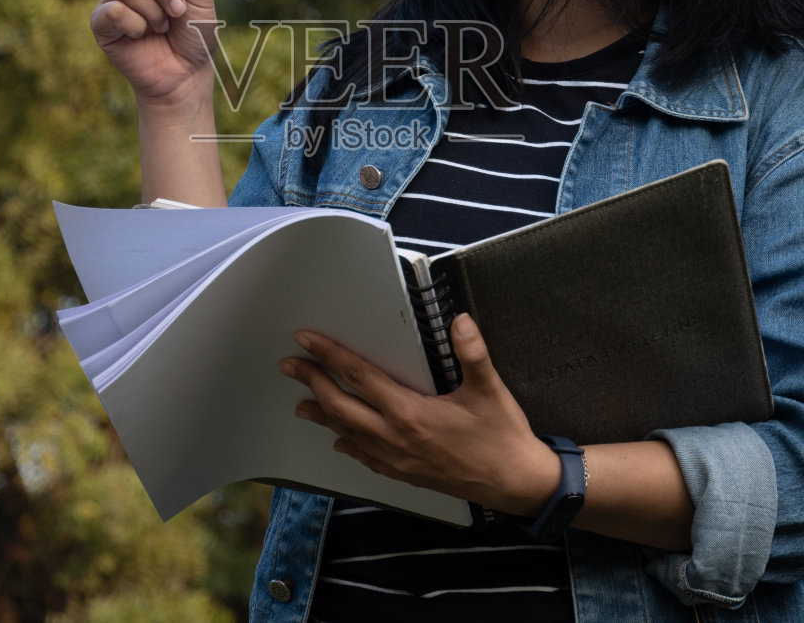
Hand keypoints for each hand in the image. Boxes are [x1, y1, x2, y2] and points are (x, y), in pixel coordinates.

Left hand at [280, 314, 561, 514]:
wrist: (514, 484)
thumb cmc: (502, 436)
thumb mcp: (490, 390)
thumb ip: (473, 353)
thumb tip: (460, 320)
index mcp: (410, 413)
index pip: (359, 377)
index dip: (330, 355)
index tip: (307, 340)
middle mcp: (395, 437)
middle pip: (341, 406)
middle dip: (312, 383)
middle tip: (289, 366)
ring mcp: (397, 459)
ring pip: (348, 434)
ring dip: (323, 416)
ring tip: (300, 405)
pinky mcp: (405, 473)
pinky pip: (366, 458)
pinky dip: (348, 446)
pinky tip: (340, 441)